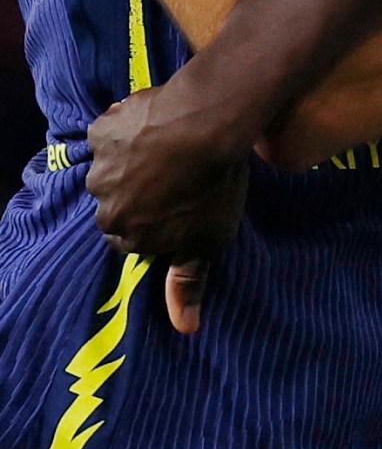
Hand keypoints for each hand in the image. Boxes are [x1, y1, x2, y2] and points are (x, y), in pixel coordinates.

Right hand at [86, 80, 249, 332]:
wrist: (209, 124)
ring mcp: (101, 166)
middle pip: (117, 201)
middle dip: (139, 189)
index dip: (151, 220)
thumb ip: (189, 281)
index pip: (128, 235)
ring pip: (112, 166)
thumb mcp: (209, 239)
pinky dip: (128, 125)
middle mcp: (104, 205)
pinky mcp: (103, 129)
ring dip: (133, 157)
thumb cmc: (214, 186)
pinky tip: (156, 120)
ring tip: (170, 142)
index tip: (174, 203)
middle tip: (175, 170)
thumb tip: (185, 328)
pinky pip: (111, 130)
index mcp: (124, 234)